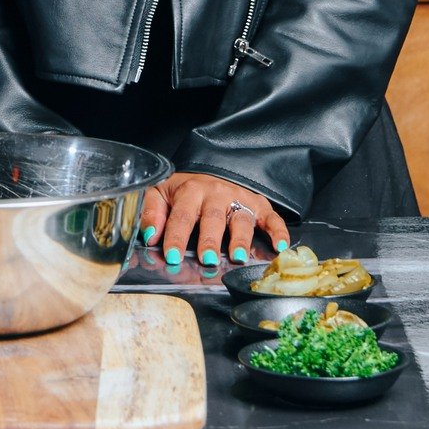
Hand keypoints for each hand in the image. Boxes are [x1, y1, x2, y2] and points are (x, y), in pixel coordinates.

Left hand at [137, 171, 289, 269]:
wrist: (215, 169)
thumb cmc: (187, 189)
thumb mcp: (162, 192)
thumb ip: (152, 211)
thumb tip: (148, 236)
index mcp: (190, 191)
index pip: (182, 216)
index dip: (176, 236)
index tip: (172, 255)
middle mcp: (216, 194)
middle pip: (212, 218)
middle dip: (210, 239)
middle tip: (207, 259)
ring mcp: (239, 199)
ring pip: (240, 219)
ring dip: (240, 238)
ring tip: (238, 256)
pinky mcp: (259, 206)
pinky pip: (271, 217)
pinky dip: (278, 230)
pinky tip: (280, 245)